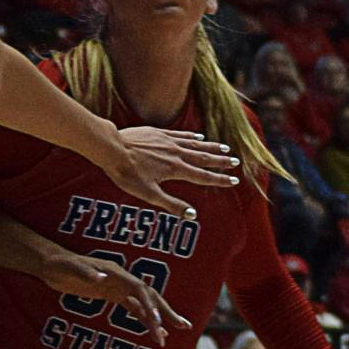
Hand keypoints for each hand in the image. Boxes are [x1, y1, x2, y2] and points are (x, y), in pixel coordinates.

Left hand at [38, 249, 188, 346]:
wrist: (52, 264)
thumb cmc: (60, 265)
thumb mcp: (70, 269)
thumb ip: (86, 274)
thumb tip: (102, 280)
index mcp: (115, 273)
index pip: (140, 289)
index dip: (150, 305)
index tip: (157, 323)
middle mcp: (121, 279)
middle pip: (149, 295)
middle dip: (166, 312)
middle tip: (183, 326)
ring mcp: (118, 287)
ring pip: (144, 304)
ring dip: (156, 319)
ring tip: (166, 338)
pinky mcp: (112, 294)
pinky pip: (133, 308)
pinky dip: (143, 319)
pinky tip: (150, 330)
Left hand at [103, 127, 240, 215]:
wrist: (112, 147)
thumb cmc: (127, 173)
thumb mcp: (148, 194)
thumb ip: (171, 204)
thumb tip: (193, 215)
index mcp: (175, 169)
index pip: (202, 176)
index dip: (219, 179)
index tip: (233, 181)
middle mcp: (176, 153)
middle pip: (204, 157)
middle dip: (221, 161)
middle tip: (235, 162)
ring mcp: (168, 141)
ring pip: (195, 144)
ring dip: (211, 147)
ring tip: (225, 148)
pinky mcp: (159, 133)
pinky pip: (181, 134)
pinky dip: (193, 137)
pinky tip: (199, 137)